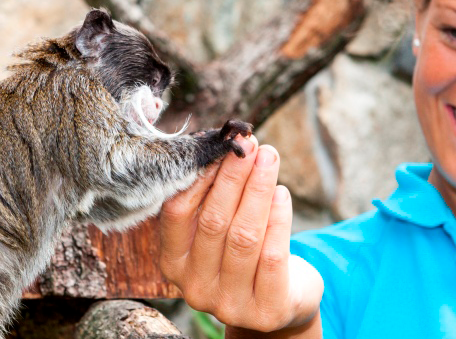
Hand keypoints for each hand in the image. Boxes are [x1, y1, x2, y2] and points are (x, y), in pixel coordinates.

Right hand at [159, 135, 322, 331]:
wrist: (279, 303)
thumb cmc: (245, 254)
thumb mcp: (219, 232)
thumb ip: (213, 198)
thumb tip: (223, 145)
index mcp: (173, 263)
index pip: (177, 213)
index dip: (199, 176)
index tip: (220, 144)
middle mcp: (195, 287)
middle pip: (214, 221)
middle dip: (233, 176)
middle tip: (249, 144)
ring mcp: (229, 304)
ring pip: (243, 237)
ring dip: (257, 190)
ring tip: (269, 158)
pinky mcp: (265, 312)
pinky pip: (272, 257)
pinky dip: (278, 220)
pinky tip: (282, 193)